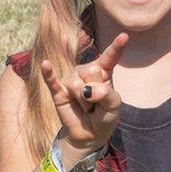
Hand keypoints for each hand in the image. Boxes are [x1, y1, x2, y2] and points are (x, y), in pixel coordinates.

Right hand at [39, 34, 128, 159]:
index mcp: (103, 72)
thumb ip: (106, 95)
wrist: (90, 135)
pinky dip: (48, 73)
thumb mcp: (114, 106)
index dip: (116, 47)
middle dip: (95, 91)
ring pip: (77, 83)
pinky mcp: (58, 91)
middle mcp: (86, 71)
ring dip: (84, 101)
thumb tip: (87, 91)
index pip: (109, 57)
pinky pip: (52, 80)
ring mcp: (70, 80)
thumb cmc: (104, 116)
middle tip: (95, 103)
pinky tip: (45, 65)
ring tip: (86, 108)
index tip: (124, 36)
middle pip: (91, 70)